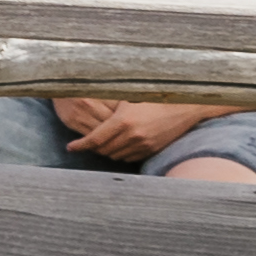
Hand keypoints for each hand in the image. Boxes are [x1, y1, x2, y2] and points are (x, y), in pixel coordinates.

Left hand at [58, 95, 207, 161]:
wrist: (184, 107)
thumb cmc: (153, 97)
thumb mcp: (128, 98)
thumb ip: (109, 109)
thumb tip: (86, 107)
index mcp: (123, 120)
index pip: (95, 139)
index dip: (80, 145)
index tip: (70, 147)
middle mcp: (132, 135)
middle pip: (103, 150)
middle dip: (93, 148)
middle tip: (87, 142)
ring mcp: (143, 145)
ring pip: (115, 156)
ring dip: (107, 151)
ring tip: (104, 142)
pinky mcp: (151, 150)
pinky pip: (129, 157)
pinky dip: (121, 153)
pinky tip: (120, 144)